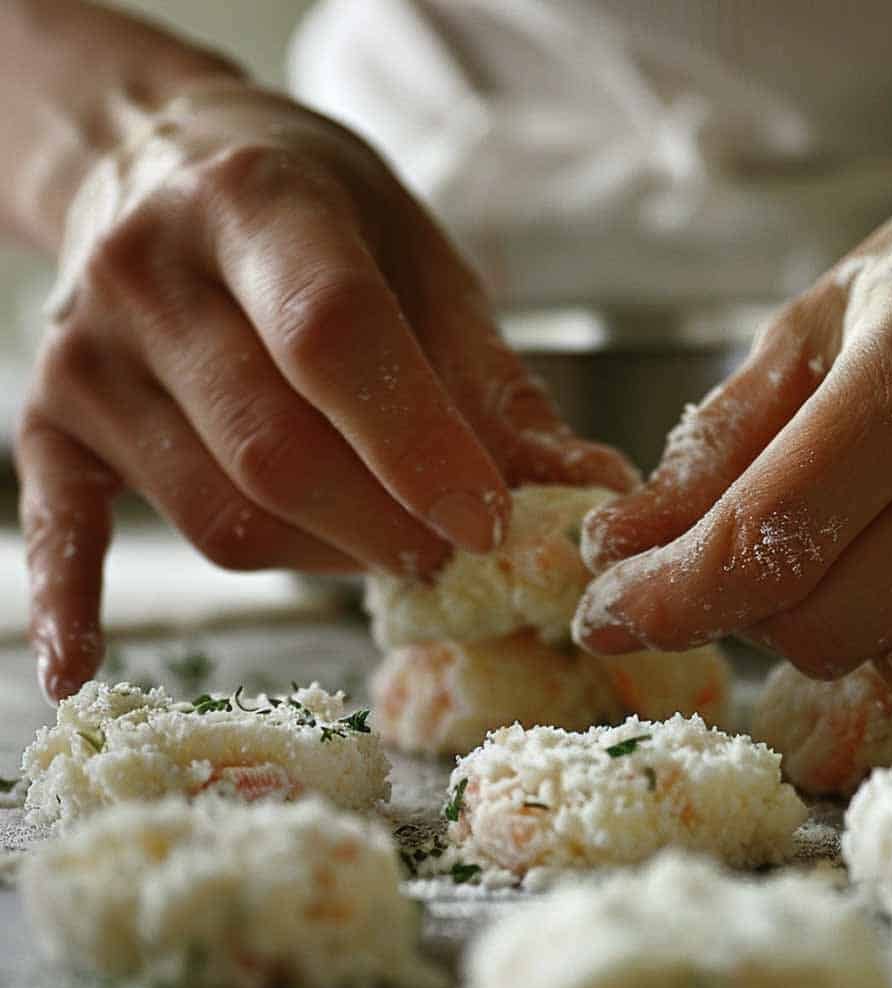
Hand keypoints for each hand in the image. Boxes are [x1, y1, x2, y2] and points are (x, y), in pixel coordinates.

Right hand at [17, 79, 635, 700]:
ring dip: (320, 557)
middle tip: (451, 558)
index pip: (332, 342)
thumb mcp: (420, 262)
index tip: (489, 525)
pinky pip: (62, 528)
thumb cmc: (317, 218)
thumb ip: (491, 384)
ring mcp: (88, 355)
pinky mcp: (51, 422)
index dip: (418, 449)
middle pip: (274, 453)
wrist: (161, 163)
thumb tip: (587, 489)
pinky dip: (78, 601)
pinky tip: (81, 669)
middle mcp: (150, 273)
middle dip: (383, 530)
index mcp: (257, 204)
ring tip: (379, 543)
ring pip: (217, 514)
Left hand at [575, 68, 891, 703]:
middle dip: (762, 613)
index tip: (613, 613)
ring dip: (877, 637)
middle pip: (842, 625)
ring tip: (869, 564)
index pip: (768, 538)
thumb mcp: (828, 317)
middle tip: (756, 561)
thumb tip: (626, 546)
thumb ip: (722, 441)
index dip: (667, 599)